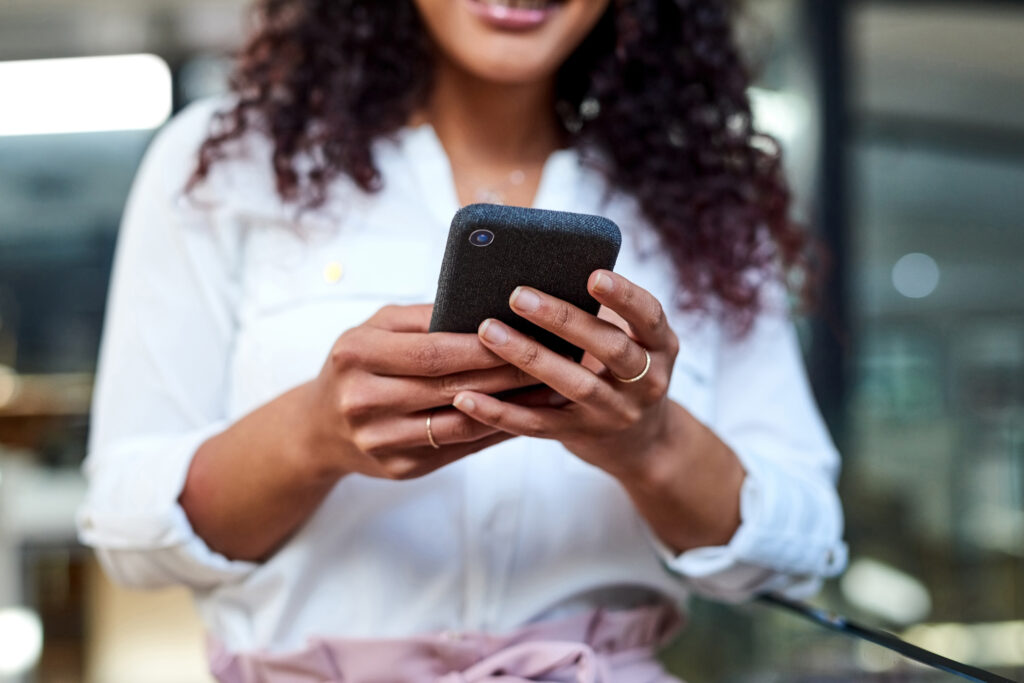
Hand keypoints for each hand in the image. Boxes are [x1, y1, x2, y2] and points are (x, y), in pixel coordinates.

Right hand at [303, 304, 537, 480]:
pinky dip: (494, 432)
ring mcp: (380, 441)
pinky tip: (524, 417)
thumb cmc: (357, 365)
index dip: (482, 347)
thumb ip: (423, 318)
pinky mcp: (399, 469)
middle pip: (450, 388)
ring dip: (510, 409)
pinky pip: (458, 449)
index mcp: (357, 355)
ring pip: (460, 426)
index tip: (524, 334)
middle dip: (506, 374)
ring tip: (548, 391)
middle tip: (550, 360)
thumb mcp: (375, 329)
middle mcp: (363, 401)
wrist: (318, 428)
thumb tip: (485, 309)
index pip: (432, 352)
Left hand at [450, 270, 679, 479]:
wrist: (642, 443)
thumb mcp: (631, 342)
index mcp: (660, 347)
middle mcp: (647, 382)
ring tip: (488, 332)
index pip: (649, 317)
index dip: (624, 296)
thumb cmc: (623, 372)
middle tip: (518, 295)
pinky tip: (467, 398)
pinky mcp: (580, 436)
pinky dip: (500, 412)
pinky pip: (537, 426)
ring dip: (528, 357)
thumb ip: (600, 315)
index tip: (593, 275)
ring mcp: (614, 413)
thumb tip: (540, 268)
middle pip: (609, 348)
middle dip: (563, 320)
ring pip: (574, 385)